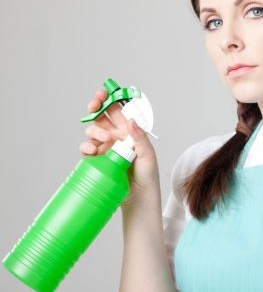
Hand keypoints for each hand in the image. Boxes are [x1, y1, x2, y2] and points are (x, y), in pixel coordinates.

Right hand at [79, 88, 159, 205]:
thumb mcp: (148, 155)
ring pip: (93, 131)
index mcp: (130, 131)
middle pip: (102, 116)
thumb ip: (139, 138)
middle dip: (96, 107)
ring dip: (94, 130)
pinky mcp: (97, 160)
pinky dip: (86, 147)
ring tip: (103, 139)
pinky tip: (93, 151)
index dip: (110, 100)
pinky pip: (86, 149)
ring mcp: (105, 148)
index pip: (118, 111)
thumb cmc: (148, 176)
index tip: (104, 93)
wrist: (139, 198)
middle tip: (94, 106)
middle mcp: (116, 137)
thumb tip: (131, 121)